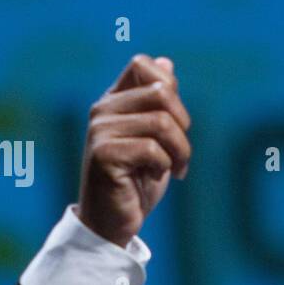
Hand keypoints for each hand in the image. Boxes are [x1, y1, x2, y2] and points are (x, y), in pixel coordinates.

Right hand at [77, 54, 192, 246]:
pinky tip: (152, 178)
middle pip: (162, 93)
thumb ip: (159, 104)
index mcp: (113, 100)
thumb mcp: (155, 139)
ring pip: (162, 122)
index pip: (143, 64)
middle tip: (180, 155)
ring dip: (179, 151)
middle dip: (183, 126)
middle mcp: (102, 110)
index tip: (176, 123)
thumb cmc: (136, 182)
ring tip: (173, 169)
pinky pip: (151, 148)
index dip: (171, 88)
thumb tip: (167, 62)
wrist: (113, 222)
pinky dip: (163, 166)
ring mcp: (100, 130)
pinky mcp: (103, 154)